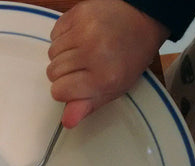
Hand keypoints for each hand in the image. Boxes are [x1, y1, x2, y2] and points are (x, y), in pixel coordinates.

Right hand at [47, 0, 169, 127]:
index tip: (78, 83)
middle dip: (64, 72)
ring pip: (52, 53)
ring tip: (83, 49)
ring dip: (63, 54)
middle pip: (52, 72)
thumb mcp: (114, 88)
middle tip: (83, 65)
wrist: (142, 18)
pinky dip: (63, 37)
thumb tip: (67, 121)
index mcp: (103, 77)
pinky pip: (54, 34)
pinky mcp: (77, 14)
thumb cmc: (130, 56)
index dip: (66, 90)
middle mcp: (92, 53)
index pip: (59, 92)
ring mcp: (83, 31)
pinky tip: (80, 36)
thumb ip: (88, 105)